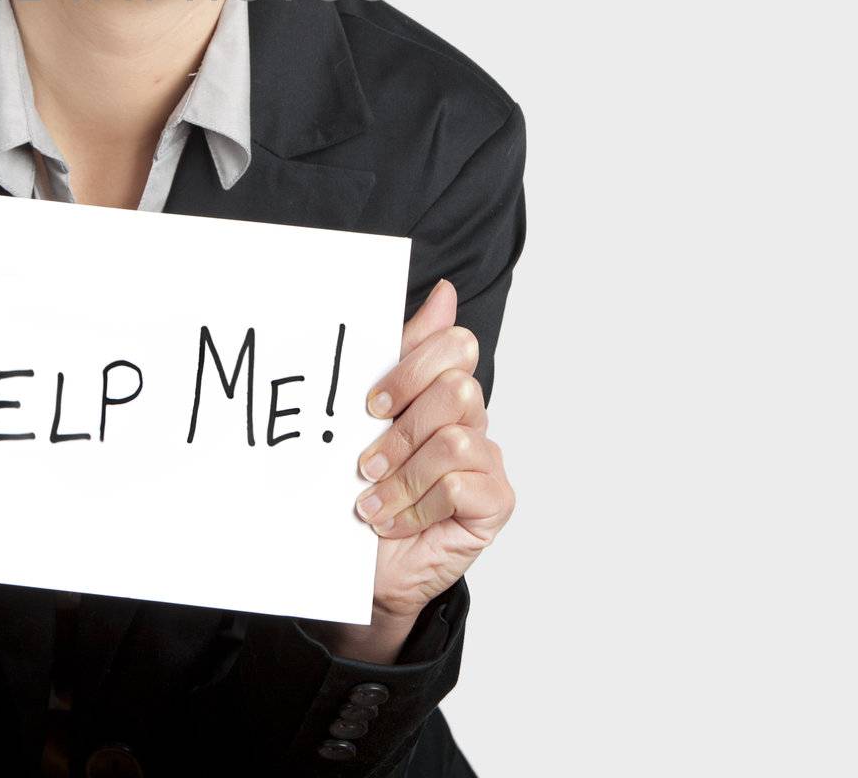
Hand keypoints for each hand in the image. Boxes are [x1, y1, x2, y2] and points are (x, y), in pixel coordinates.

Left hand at [351, 278, 515, 620]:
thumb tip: (444, 293)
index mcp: (441, 388)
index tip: (369, 404)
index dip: (412, 368)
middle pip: (457, 388)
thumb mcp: (368, 417)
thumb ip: (403, 352)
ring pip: (455, 439)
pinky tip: (395, 522)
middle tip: (364, 461)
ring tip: (371, 501)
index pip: (454, 346)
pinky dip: (419, 505)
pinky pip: (462, 485)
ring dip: (402, 476)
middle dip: (402, 428)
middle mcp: (472, 417)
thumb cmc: (365, 485)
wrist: (363, 564)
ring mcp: (488, 458)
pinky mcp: (495, 501)